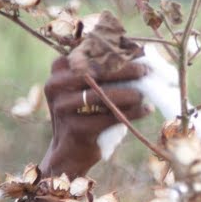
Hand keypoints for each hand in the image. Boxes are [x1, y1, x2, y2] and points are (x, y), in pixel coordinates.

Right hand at [39, 54, 153, 177]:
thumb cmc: (87, 112)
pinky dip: (130, 113)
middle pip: (94, 71)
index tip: (139, 52)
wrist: (71, 150)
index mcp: (59, 68)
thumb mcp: (91, 87)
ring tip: (143, 94)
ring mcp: (62, 107)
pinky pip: (108, 118)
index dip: (115, 51)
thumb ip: (107, 69)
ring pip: (100, 95)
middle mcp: (55, 85)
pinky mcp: (74, 128)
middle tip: (145, 71)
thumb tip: (142, 52)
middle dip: (123, 70)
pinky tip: (145, 110)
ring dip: (127, 93)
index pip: (89, 52)